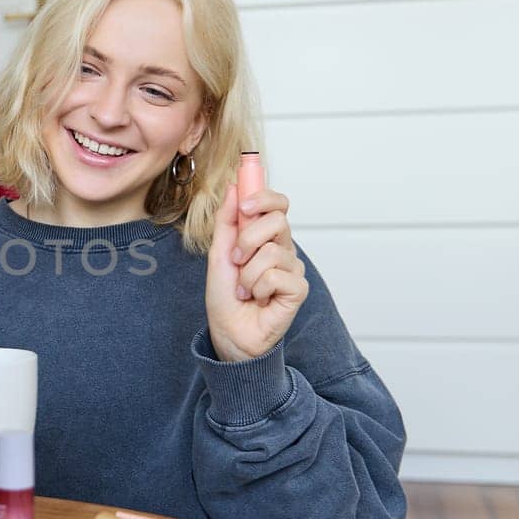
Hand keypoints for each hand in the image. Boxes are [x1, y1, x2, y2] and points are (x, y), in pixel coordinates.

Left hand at [205, 183, 307, 362]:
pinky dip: (258, 289)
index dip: (265, 198)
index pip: (278, 204)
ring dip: (247, 274)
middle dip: (247, 240)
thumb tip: (234, 187)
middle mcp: (284, 249)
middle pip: (278, 220)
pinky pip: (277, 276)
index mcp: (267, 237)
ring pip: (271, 252)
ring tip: (244, 289)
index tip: (245, 206)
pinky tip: (258, 300)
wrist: (228, 331)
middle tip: (236, 260)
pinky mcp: (299, 289)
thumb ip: (227, 220)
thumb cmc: (226, 296)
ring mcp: (293, 269)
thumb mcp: (219, 253)